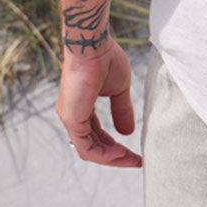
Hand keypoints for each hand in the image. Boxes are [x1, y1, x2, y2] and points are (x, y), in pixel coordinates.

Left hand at [56, 37, 141, 166]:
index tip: (133, 152)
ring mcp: (71, 118)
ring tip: (131, 159)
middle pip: (93, 146)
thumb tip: (128, 132)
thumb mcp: (119, 89)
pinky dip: (103, 155)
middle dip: (115, 156)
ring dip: (111, 158)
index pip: (97, 135)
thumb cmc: (105, 59)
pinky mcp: (72, 119)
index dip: (114, 146)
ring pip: (89, 150)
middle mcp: (73, 115)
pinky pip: (86, 147)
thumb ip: (122, 110)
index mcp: (82, 108)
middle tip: (135, 161)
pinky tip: (120, 154)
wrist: (93, 45)